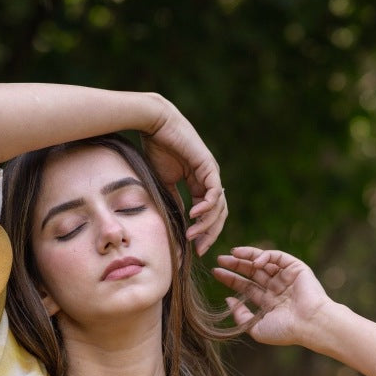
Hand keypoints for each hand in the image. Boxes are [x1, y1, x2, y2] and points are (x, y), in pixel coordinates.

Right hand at [141, 97, 226, 255]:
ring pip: (218, 207)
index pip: (209, 214)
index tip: (194, 248)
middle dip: (210, 234)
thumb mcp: (164, 183)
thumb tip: (179, 222)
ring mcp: (212, 173)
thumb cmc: (157, 149)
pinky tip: (194, 216)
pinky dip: (206, 207)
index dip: (204, 232)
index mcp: (200, 184)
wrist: (156, 125)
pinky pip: (214, 193)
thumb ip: (174, 201)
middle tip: (200, 250)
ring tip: (192, 235)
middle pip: (219, 214)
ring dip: (206, 224)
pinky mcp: (209, 166)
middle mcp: (209, 179)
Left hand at [212, 246, 333, 346]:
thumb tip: (228, 300)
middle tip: (219, 260)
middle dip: (236, 266)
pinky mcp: (295, 268)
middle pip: (252, 274)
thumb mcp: (256, 328)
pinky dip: (264, 256)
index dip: (231, 280)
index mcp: (269, 303)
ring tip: (231, 254)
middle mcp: (277, 289)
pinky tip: (254, 261)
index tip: (216, 273)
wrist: (310, 324)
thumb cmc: (285, 331)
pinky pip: (277, 257)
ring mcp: (286, 278)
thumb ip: (241, 315)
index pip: (247, 288)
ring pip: (263, 262)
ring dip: (247, 257)